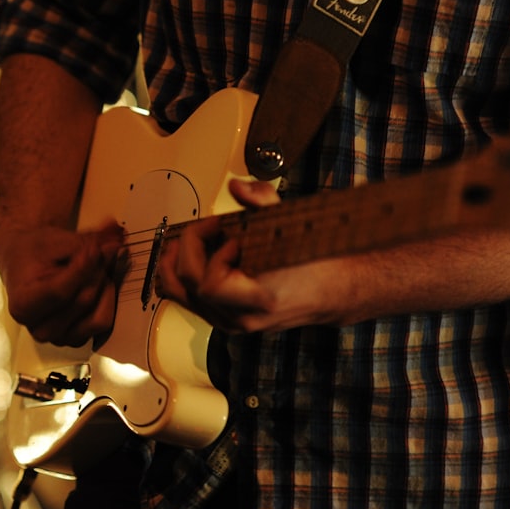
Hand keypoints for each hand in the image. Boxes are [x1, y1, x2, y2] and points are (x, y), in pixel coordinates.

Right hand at [0, 220, 125, 346]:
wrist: (29, 264)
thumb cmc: (38, 252)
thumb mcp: (58, 240)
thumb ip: (88, 242)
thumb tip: (116, 241)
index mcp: (23, 305)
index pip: (61, 291)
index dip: (83, 267)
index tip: (94, 247)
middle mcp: (39, 329)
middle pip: (83, 301)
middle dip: (97, 272)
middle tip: (99, 250)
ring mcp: (60, 338)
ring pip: (98, 317)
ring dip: (104, 287)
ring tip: (97, 268)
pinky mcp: (77, 340)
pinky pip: (104, 322)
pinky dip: (106, 300)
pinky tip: (98, 283)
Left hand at [156, 178, 311, 332]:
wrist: (332, 292)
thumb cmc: (316, 263)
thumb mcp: (294, 227)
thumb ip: (264, 202)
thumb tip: (237, 186)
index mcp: (261, 300)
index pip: (211, 286)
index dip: (214, 256)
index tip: (230, 235)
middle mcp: (242, 317)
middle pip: (190, 285)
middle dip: (191, 247)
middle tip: (209, 226)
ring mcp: (230, 322)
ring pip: (181, 295)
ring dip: (177, 261)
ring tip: (187, 238)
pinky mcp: (224, 319)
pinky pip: (188, 299)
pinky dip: (181, 274)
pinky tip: (189, 254)